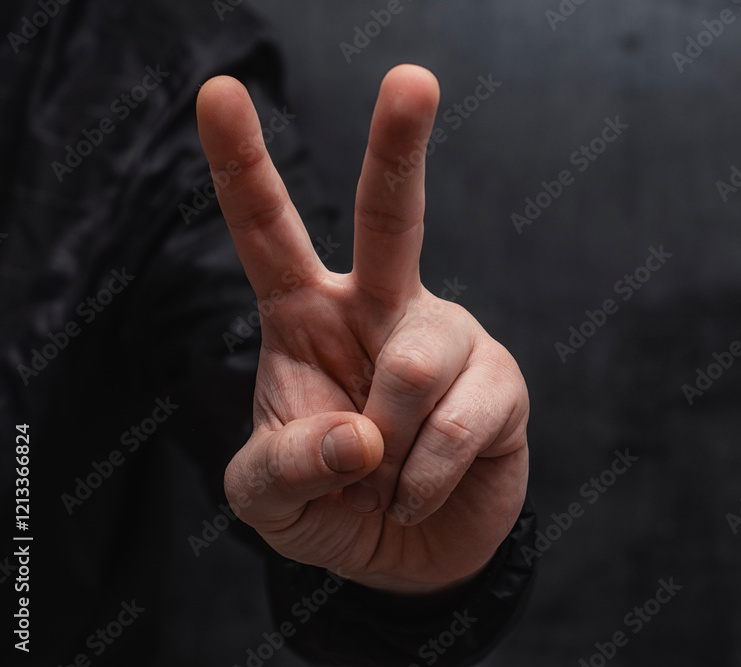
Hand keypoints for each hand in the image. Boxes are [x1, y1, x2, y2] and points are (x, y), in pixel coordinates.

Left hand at [195, 65, 528, 595]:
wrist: (408, 553)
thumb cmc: (328, 504)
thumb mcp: (268, 499)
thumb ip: (284, 467)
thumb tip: (360, 435)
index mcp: (307, 316)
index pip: (268, 233)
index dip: (242, 164)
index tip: (217, 91)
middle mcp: (382, 308)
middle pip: (393, 215)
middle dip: (399, 145)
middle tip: (413, 79)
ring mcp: (447, 340)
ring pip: (416, 362)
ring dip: (389, 446)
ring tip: (384, 481)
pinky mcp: (500, 384)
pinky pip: (460, 422)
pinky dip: (424, 477)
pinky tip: (419, 491)